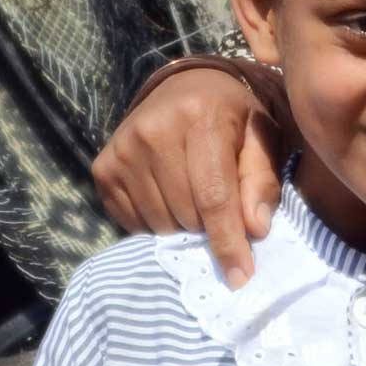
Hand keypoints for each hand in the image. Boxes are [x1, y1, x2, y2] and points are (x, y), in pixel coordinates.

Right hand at [93, 69, 282, 288]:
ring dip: (182, 227)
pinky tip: (169, 200)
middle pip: (185, 214)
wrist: (185, 88)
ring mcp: (122, 149)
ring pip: (158, 222)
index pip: (214, 197)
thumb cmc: (233, 119)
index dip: (228, 242)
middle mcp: (153, 131)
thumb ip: (261, 182)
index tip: (240, 276)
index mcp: (200, 118)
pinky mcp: (102, 167)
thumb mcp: (262, 139)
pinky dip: (155, 224)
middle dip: (209, 229)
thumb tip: (255, 229)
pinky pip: (131, 221)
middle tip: (220, 211)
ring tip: (194, 201)